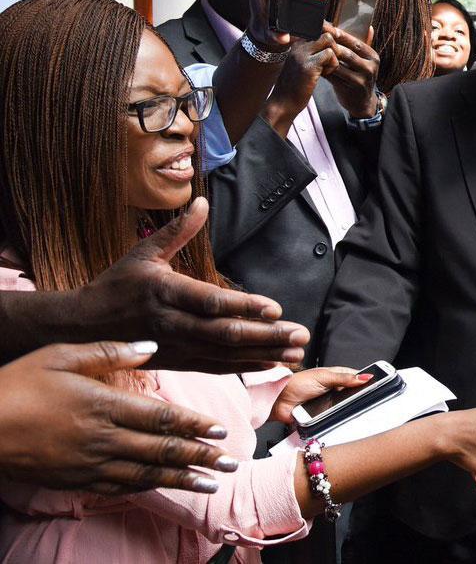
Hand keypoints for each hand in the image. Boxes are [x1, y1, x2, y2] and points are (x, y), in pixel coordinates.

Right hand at [0, 341, 235, 494]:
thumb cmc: (19, 384)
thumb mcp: (62, 355)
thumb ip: (110, 351)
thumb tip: (151, 345)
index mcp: (105, 405)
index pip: (161, 418)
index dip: (194, 426)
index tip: (220, 431)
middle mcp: (103, 438)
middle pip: (162, 450)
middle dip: (201, 457)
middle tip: (232, 462)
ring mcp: (91, 463)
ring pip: (147, 473)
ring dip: (183, 478)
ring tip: (213, 482)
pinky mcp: (78, 479)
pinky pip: (122, 486)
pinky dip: (150, 488)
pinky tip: (168, 487)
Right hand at [73, 197, 308, 371]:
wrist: (81, 328)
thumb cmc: (116, 286)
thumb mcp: (143, 253)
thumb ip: (177, 231)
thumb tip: (201, 201)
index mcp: (165, 292)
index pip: (210, 302)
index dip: (244, 306)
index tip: (275, 308)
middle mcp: (172, 323)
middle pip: (225, 333)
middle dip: (266, 335)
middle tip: (300, 333)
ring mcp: (176, 347)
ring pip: (226, 354)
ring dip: (264, 354)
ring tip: (297, 352)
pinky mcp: (178, 363)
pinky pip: (216, 367)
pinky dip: (246, 367)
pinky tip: (272, 364)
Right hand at [263, 23, 340, 132]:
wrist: (283, 104)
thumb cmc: (294, 87)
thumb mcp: (302, 66)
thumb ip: (312, 54)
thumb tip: (330, 43)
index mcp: (296, 44)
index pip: (316, 27)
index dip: (329, 34)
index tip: (333, 48)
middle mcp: (297, 46)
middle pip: (325, 30)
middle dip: (334, 45)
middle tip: (332, 60)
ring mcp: (302, 54)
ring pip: (328, 39)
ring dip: (334, 54)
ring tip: (328, 68)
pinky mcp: (308, 66)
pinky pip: (330, 55)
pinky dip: (333, 65)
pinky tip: (326, 74)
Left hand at [269, 366, 370, 424]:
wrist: (278, 402)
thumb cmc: (297, 384)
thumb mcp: (324, 377)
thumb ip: (344, 378)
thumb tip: (365, 377)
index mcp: (334, 377)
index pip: (355, 378)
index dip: (366, 380)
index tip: (381, 383)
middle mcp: (333, 391)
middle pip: (352, 395)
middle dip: (360, 398)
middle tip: (372, 401)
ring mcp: (328, 405)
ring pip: (345, 409)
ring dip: (349, 411)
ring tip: (360, 412)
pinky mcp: (323, 418)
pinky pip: (334, 421)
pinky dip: (338, 421)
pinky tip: (344, 422)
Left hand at [324, 25, 379, 118]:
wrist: (363, 103)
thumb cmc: (359, 77)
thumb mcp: (364, 61)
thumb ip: (364, 46)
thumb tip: (369, 27)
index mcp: (373, 57)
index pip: (355, 42)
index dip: (340, 34)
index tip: (326, 28)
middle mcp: (370, 67)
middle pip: (347, 53)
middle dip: (330, 45)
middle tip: (316, 38)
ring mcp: (362, 79)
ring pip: (339, 65)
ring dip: (325, 58)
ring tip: (313, 51)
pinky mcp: (352, 89)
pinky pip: (334, 77)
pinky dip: (324, 70)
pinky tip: (315, 66)